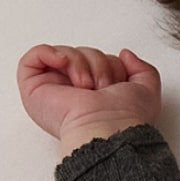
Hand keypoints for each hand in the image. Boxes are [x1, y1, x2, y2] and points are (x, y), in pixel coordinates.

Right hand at [17, 44, 160, 156]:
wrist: (108, 128)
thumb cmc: (126, 117)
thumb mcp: (146, 89)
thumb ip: (142, 68)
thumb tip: (124, 54)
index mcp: (92, 93)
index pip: (98, 60)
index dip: (111, 64)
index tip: (117, 83)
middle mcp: (71, 91)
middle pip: (82, 54)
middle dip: (97, 64)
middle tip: (101, 87)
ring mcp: (51, 89)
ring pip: (64, 53)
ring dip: (81, 64)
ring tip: (86, 86)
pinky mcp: (33, 88)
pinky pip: (33, 56)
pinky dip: (49, 52)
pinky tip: (63, 63)